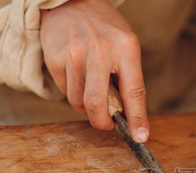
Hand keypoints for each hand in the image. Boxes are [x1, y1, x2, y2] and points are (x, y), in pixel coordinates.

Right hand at [40, 0, 148, 141]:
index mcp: (126, 48)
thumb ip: (128, 79)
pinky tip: (76, 73)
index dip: (137, 118)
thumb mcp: (125, 46)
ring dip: (85, 105)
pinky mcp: (55, 58)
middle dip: (102, 122)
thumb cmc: (103, 29)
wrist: (70, 1)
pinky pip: (64, 91)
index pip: (134, 91)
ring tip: (90, 87)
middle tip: (105, 123)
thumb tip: (128, 117)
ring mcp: (75, 54)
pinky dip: (72, 91)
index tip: (140, 136)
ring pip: (78, 102)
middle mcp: (100, 50)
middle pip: (98, 104)